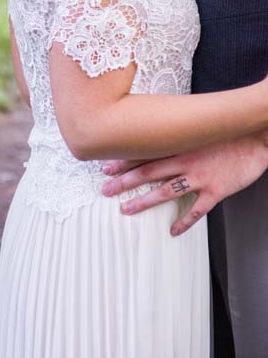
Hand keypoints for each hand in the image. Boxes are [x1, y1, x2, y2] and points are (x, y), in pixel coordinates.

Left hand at [100, 132, 267, 235]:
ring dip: (144, 202)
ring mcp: (199, 176)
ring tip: (126, 210)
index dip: (123, 160)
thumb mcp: (197, 125)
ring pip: (165, 192)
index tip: (104, 166)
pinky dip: (184, 222)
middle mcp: (185, 159)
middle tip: (105, 190)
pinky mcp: (216, 190)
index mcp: (179, 142)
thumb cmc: (226, 130)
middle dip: (124, 182)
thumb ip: (177, 132)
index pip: (144, 151)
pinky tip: (172, 232)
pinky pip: (197, 210)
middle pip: (147, 172)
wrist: (255, 136)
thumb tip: (156, 132)